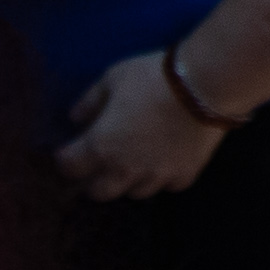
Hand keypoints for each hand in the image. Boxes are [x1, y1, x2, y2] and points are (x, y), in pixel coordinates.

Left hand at [52, 48, 232, 198]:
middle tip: (100, 163)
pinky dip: (162, 177)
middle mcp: (124, 170)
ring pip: (134, 192)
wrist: (204, 85)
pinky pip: (166, 185)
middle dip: (94, 179)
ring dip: (129, 180)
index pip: (69, 167)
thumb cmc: (152, 77)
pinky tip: (165, 159)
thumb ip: (90, 102)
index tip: (69, 150)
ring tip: (135, 161)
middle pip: (99, 192)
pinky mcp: (184, 176)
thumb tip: (75, 118)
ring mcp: (156, 177)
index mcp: (101, 146)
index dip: (65, 159)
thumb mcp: (113, 79)